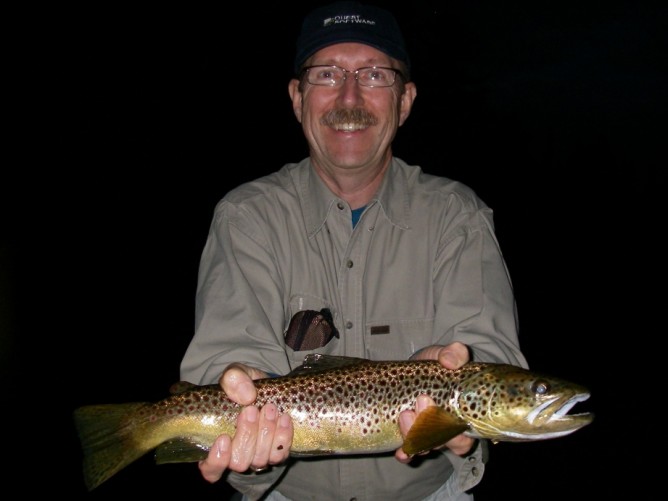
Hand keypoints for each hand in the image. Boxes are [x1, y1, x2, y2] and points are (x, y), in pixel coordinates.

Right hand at [198, 363, 293, 482]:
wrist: (266, 388)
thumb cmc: (242, 386)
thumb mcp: (235, 375)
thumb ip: (234, 379)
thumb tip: (246, 396)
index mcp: (215, 444)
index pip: (210, 469)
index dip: (216, 460)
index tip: (224, 438)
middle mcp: (235, 456)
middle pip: (239, 461)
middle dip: (247, 435)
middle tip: (252, 409)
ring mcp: (257, 457)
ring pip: (260, 459)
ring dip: (266, 433)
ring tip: (269, 408)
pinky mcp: (276, 453)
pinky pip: (280, 454)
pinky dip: (283, 436)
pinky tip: (284, 418)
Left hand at [395, 342, 475, 462]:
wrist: (420, 369)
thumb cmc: (439, 365)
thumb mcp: (448, 355)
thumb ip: (454, 353)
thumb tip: (450, 361)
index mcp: (464, 415)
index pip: (465, 436)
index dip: (454, 433)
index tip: (438, 410)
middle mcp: (448, 430)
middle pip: (443, 442)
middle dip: (429, 427)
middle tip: (421, 401)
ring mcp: (429, 434)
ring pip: (425, 447)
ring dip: (414, 435)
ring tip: (404, 415)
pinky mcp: (411, 435)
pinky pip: (410, 454)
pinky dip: (406, 455)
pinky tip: (400, 452)